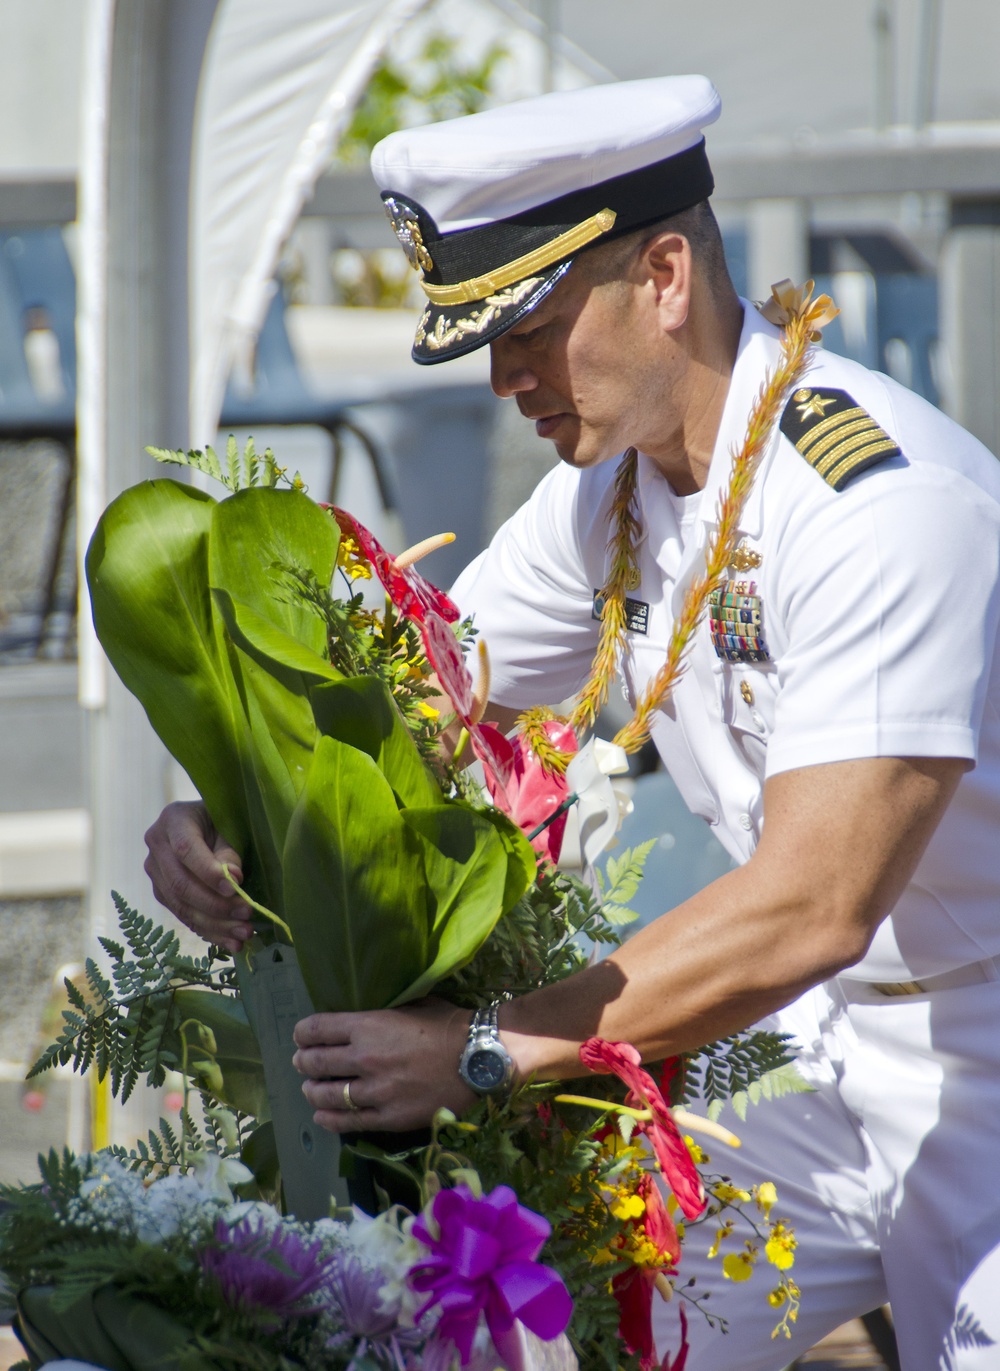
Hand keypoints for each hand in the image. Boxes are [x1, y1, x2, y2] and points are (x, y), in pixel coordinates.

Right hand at [143, 801, 251, 951]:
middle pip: (181, 884)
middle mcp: (156, 846)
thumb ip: (228, 852)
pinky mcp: (161, 893)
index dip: (208, 872)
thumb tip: (233, 881)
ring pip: (181, 905)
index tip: (235, 888)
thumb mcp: (228, 827)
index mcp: (173, 821)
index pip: (186, 850)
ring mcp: (155, 872)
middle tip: (246, 915)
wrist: (205, 824)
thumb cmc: (221, 821)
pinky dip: (209, 931)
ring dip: (215, 925)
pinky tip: (232, 942)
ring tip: (244, 934)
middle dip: (215, 905)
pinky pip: (183, 916)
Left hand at [293, 1000, 476, 1132]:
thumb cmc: (448, 1025)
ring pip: (327, 1095)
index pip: (318, 1029)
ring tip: (311, 1089)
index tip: (301, 1036)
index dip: (303, 1033)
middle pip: (316, 1062)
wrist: (477, 1058)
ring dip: (313, 1091)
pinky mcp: (388, 1117)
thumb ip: (380, 1015)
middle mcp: (365, 1058)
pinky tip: (322, 1115)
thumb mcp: (410, 1006)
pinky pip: (348, 1122)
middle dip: (304, 1062)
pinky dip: (329, 1118)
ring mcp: (375, 1091)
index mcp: (368, 1026)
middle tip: (303, 1062)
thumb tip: (361, 1018)